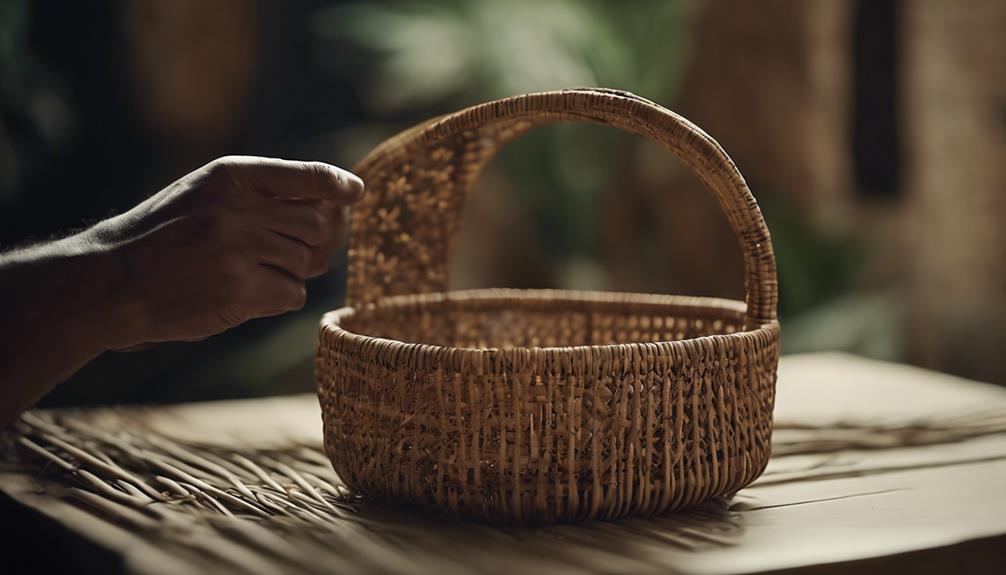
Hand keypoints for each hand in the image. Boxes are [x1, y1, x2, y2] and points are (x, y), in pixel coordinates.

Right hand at [86, 156, 363, 346]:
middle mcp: (238, 208)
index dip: (337, 186)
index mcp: (232, 177)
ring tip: (249, 271)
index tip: (354, 193)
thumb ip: (265, 193)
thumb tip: (340, 205)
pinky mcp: (239, 291)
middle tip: (287, 251)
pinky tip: (245, 293)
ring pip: (307, 263)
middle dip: (314, 242)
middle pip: (319, 226)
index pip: (308, 176)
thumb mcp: (208, 193)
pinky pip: (292, 295)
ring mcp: (239, 250)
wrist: (115, 281)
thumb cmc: (168, 235)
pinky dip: (278, 298)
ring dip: (289, 272)